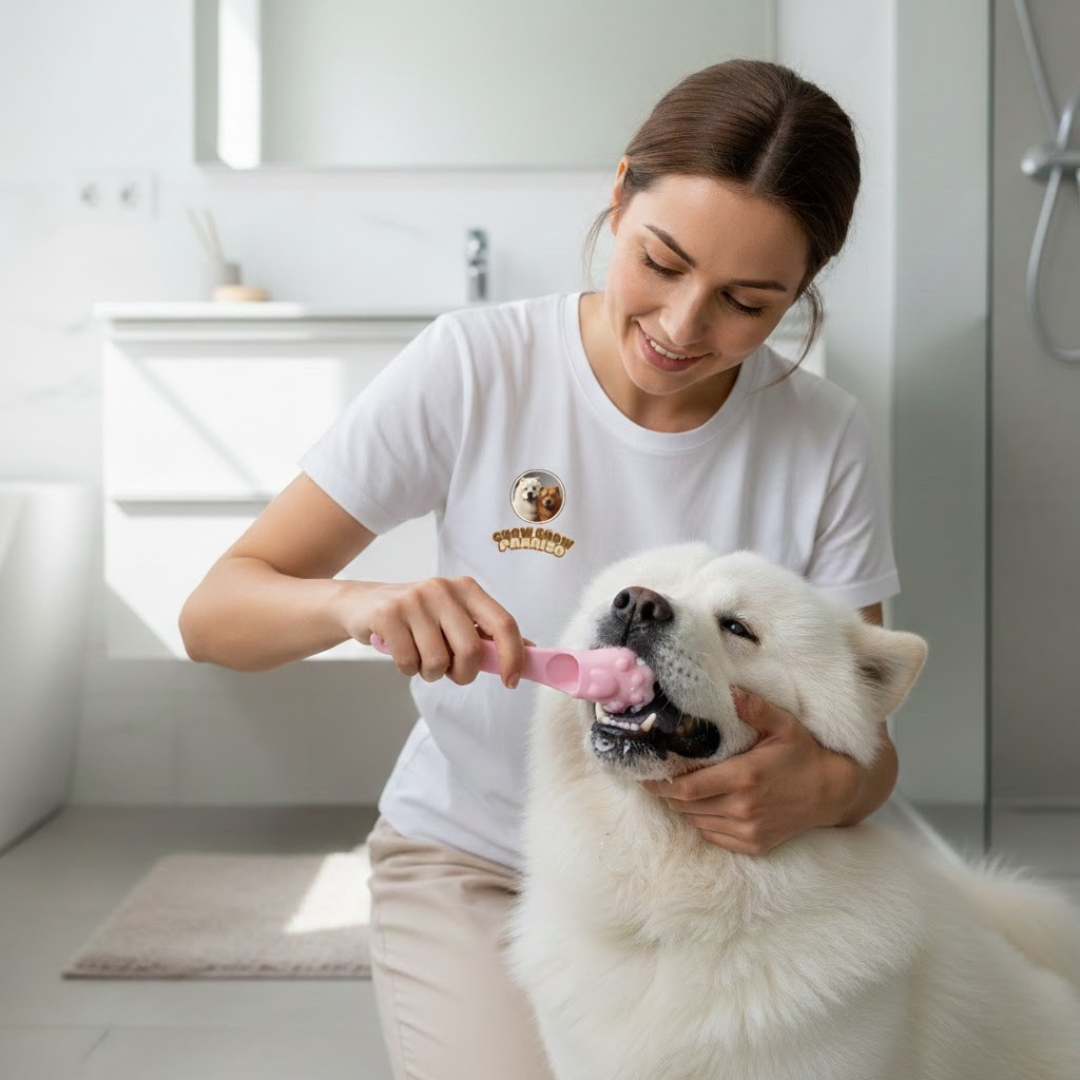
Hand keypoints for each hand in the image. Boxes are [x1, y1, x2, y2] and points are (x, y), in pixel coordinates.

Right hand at [343, 576, 525, 688]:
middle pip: (470, 650)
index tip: (511, 681)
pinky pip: (408, 663)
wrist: (361, 604)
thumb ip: (488, 633)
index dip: (513, 657)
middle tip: (450, 672)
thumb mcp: (455, 617)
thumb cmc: (417, 617)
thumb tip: (532, 652)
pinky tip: (400, 651)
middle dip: (463, 674)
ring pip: (437, 661)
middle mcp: (443, 589)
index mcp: (467, 589)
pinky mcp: (388, 615)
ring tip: (419, 656)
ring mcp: (414, 600)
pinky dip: (407, 669)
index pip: (504, 623)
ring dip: (430, 673)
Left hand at [642, 688, 863, 854]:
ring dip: (685, 808)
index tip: (647, 777)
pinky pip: (715, 836)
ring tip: (679, 792)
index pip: (688, 788)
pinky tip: (704, 808)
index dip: (662, 785)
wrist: (831, 792)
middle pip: (687, 806)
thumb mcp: (783, 725)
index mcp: (744, 777)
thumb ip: (754, 708)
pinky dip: (703, 823)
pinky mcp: (755, 845)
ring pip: (698, 822)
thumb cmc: (803, 754)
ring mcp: (749, 830)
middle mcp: (743, 808)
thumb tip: (729, 690)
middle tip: (659, 780)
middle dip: (669, 795)